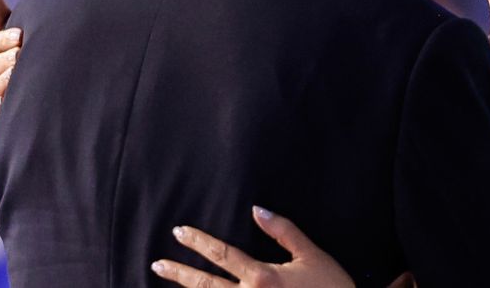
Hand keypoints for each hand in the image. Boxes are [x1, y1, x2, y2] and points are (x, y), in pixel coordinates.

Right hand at [0, 0, 19, 142]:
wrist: (27, 114)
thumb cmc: (20, 72)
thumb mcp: (13, 46)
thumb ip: (0, 20)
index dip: (2, 40)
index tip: (21, 35)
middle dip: (5, 61)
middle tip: (22, 56)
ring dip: (1, 83)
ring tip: (17, 77)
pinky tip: (8, 104)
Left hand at [150, 206, 412, 287]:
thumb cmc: (331, 286)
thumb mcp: (311, 255)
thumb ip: (283, 231)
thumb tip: (256, 208)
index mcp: (263, 277)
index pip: (222, 255)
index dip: (198, 242)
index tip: (179, 232)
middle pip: (206, 285)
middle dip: (180, 273)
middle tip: (158, 263)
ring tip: (169, 281)